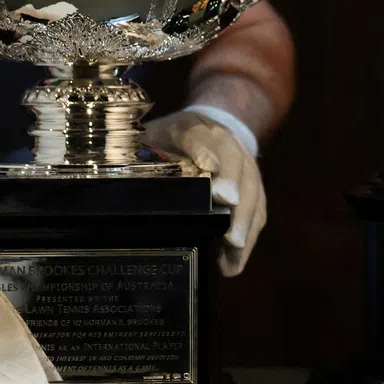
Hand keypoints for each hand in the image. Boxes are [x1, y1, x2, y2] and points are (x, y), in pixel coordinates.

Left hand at [142, 110, 265, 276]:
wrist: (208, 121)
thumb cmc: (168, 137)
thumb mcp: (148, 138)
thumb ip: (138, 158)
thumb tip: (125, 193)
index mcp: (195, 128)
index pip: (207, 141)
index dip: (218, 168)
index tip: (221, 196)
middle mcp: (227, 141)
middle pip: (240, 170)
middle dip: (239, 206)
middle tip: (232, 239)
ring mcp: (246, 162)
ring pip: (254, 192)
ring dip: (246, 226)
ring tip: (233, 260)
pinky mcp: (254, 182)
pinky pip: (258, 208)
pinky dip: (249, 235)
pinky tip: (233, 262)